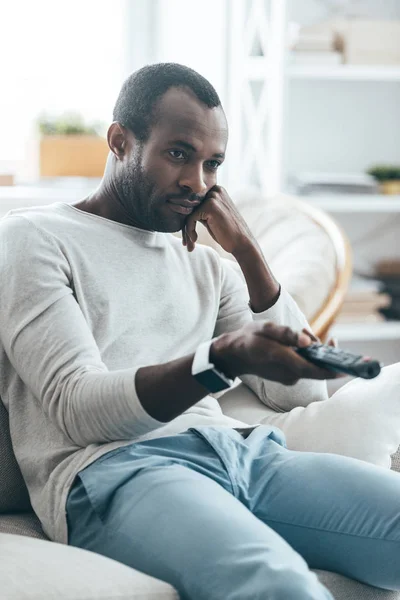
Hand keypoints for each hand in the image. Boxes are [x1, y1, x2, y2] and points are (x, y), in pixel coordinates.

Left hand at [182, 185, 254, 254]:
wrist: (242, 243)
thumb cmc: (228, 233)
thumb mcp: (213, 217)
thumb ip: (201, 210)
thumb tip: (183, 208)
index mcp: (217, 190)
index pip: (193, 201)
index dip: (188, 218)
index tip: (188, 234)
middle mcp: (215, 190)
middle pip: (189, 206)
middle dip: (186, 225)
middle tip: (186, 242)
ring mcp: (213, 197)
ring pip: (188, 212)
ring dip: (186, 230)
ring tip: (189, 244)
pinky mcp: (210, 206)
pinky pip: (190, 218)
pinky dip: (189, 231)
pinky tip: (195, 240)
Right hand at [210, 322, 340, 385]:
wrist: (233, 355)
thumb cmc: (249, 339)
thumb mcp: (265, 329)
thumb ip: (286, 334)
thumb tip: (307, 342)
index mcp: (284, 360)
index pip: (314, 369)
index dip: (334, 369)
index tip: (349, 366)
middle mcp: (289, 374)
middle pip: (317, 368)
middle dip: (328, 355)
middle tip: (332, 340)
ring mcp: (288, 377)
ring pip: (312, 366)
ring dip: (316, 353)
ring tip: (305, 336)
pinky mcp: (288, 376)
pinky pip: (306, 367)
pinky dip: (309, 356)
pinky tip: (302, 344)